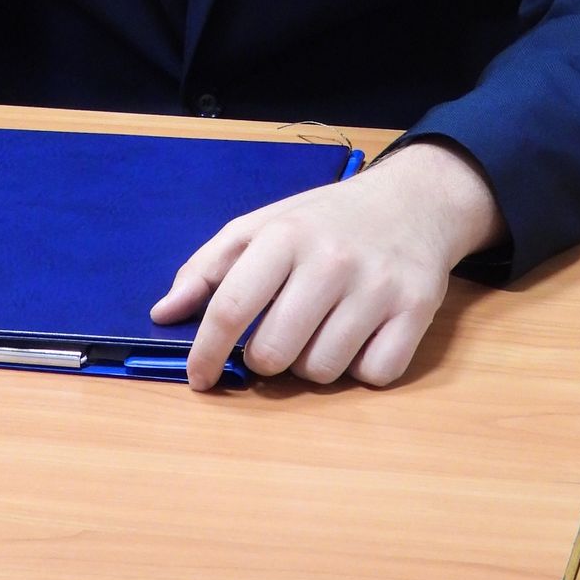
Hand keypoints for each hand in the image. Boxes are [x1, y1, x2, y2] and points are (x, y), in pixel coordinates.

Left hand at [151, 140, 504, 390]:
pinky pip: (373, 376)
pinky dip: (361, 369)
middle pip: (275, 354)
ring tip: (322, 329)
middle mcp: (332, 260)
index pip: (231, 307)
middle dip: (265, 359)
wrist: (412, 201)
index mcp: (285, 235)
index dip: (206, 352)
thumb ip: (209, 267)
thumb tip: (163, 314)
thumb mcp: (263, 225)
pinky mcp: (417, 311)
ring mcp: (378, 287)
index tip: (199, 378)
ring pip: (321, 372)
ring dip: (312, 364)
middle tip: (277, 337)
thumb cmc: (326, 220)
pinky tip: (361, 336)